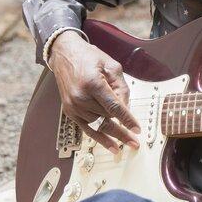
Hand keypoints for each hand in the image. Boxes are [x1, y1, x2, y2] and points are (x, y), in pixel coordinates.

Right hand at [48, 31, 139, 152]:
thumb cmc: (90, 57)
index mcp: (93, 83)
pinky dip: (99, 138)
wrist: (65, 55)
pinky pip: (87, 129)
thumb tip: (126, 107)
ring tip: (128, 143)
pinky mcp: (69, 111)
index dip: (127, 119)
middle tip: (136, 142)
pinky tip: (111, 146)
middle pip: (107, 117)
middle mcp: (81, 97)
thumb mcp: (111, 65)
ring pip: (99, 123)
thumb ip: (121, 87)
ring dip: (113, 132)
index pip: (114, 106)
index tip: (137, 129)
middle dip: (122, 127)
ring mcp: (73, 105)